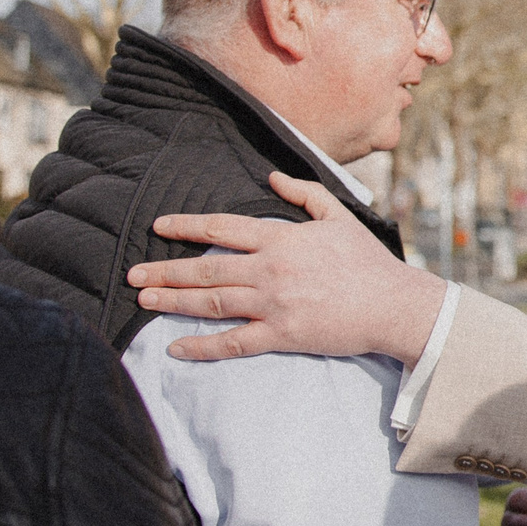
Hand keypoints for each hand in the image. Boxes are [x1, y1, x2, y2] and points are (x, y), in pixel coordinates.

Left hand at [127, 172, 446, 364]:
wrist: (394, 305)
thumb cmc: (367, 261)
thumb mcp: (339, 217)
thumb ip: (304, 194)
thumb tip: (271, 178)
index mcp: (282, 239)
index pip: (222, 229)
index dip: (186, 227)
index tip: (159, 227)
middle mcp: (270, 270)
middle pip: (205, 269)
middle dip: (164, 270)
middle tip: (132, 273)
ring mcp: (274, 304)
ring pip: (211, 303)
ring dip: (173, 301)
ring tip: (144, 299)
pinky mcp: (282, 335)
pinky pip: (233, 343)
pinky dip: (202, 347)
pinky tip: (176, 348)